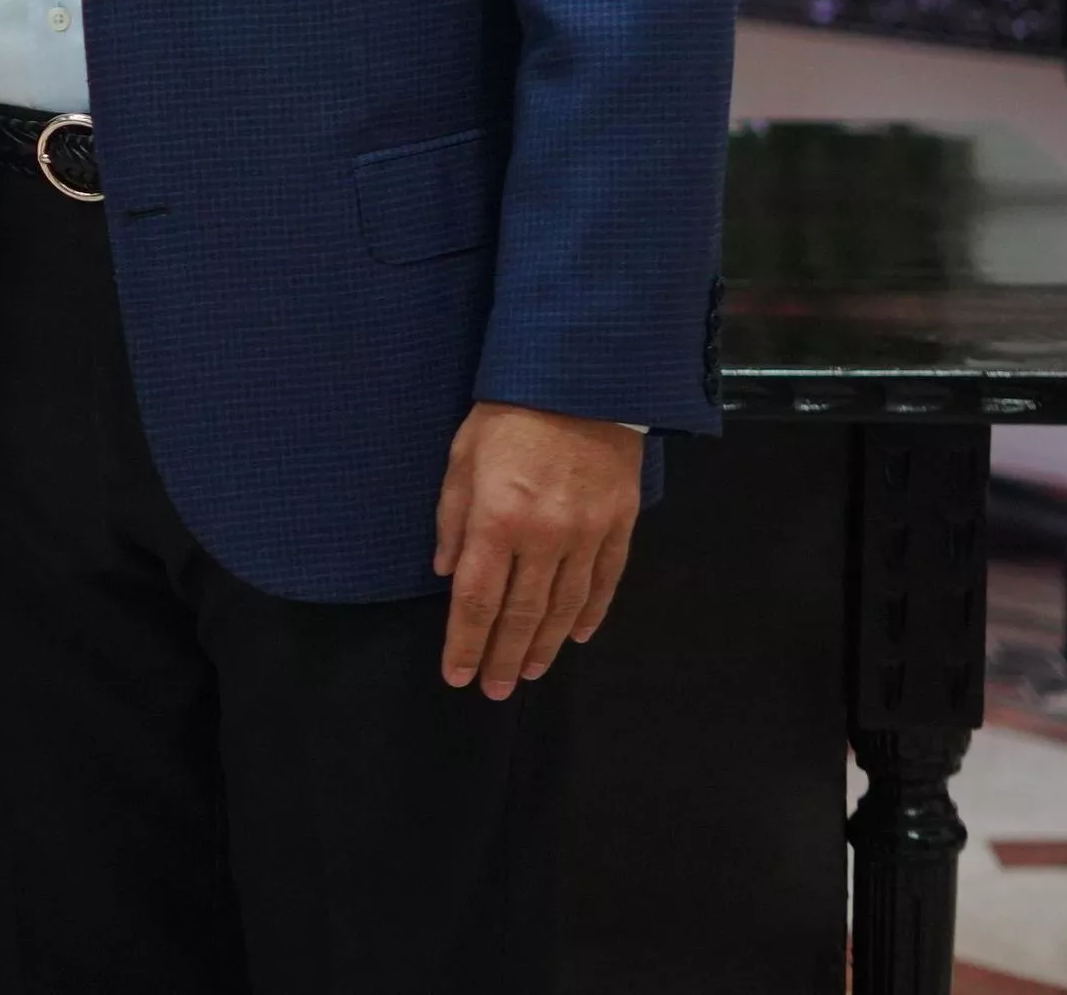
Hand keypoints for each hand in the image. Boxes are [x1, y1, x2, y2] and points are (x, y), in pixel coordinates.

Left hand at [431, 403, 642, 697]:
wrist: (582, 376)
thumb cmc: (509, 411)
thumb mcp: (462, 456)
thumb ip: (453, 517)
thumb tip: (447, 572)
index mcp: (497, 518)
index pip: (477, 600)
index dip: (466, 643)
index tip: (458, 675)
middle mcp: (544, 536)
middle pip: (521, 614)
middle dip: (503, 657)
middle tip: (494, 690)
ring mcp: (587, 533)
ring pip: (564, 607)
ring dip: (543, 645)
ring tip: (528, 672)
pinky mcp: (620, 524)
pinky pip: (605, 581)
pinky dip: (590, 614)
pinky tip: (575, 636)